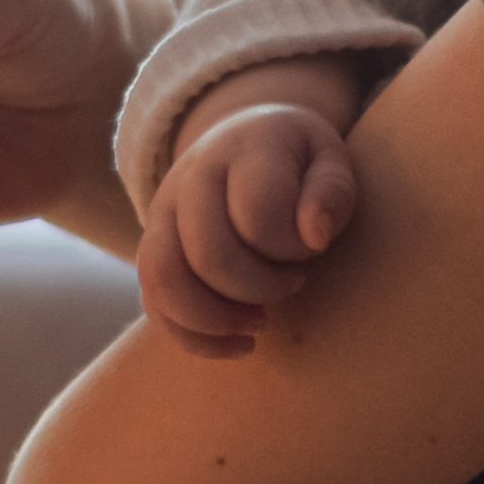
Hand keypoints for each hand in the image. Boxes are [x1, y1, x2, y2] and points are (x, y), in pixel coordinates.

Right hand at [137, 100, 358, 355]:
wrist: (239, 139)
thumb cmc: (295, 160)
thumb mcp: (328, 157)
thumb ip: (332, 191)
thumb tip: (316, 235)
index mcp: (243, 150)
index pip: (257, 212)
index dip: (291, 246)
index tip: (314, 247)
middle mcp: (191, 178)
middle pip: (209, 254)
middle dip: (259, 288)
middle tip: (294, 283)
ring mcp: (162, 213)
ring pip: (164, 281)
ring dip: (217, 320)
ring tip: (260, 323)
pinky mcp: (151, 248)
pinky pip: (154, 304)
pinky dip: (195, 338)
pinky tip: (239, 344)